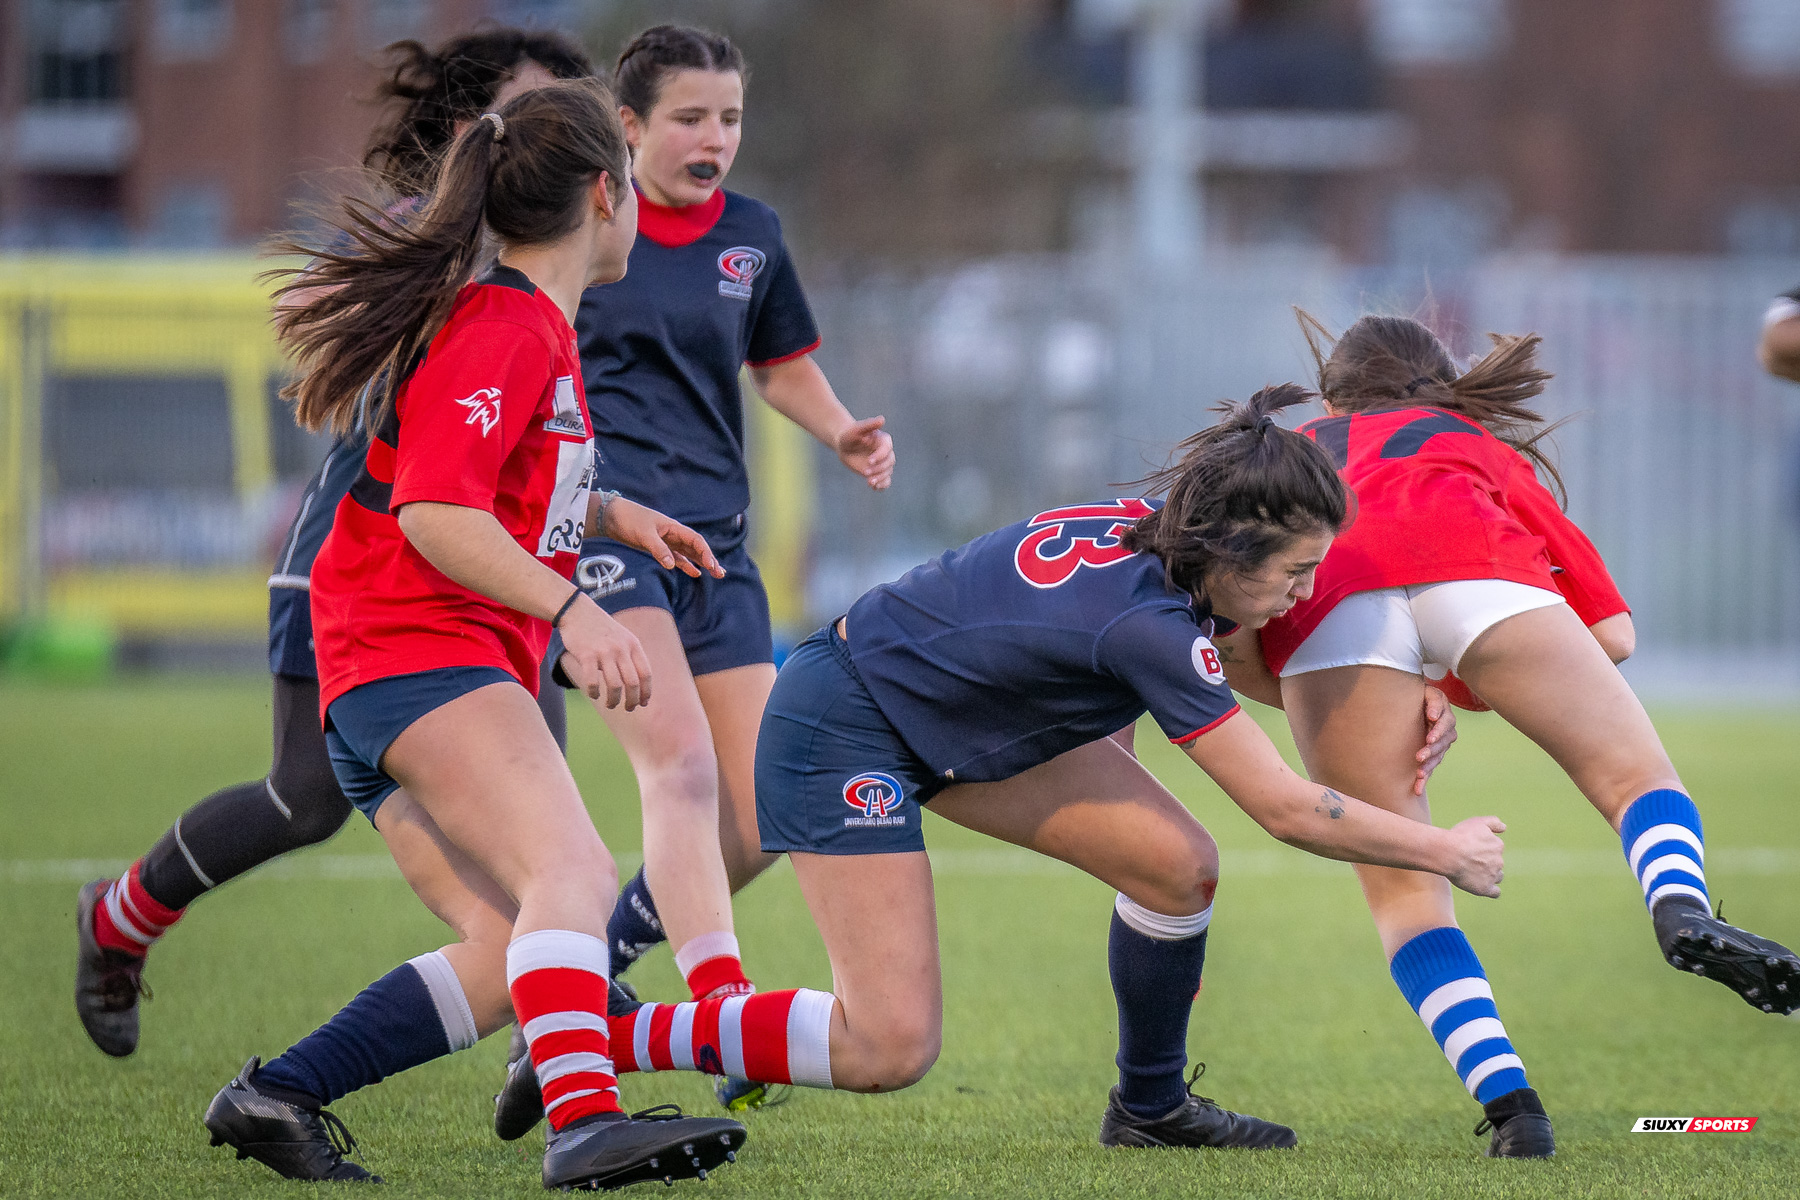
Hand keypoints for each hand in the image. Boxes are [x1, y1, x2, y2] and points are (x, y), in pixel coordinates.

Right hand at [556, 596, 651, 709]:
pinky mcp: (587, 655)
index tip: (643, 703)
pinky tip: (594, 694)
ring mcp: (604, 651)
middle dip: (632, 700)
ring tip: (610, 704)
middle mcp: (621, 649)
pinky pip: (592, 681)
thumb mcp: (623, 637)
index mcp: (633, 645)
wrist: (578, 611)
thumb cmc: (601, 629)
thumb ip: (631, 656)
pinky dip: (594, 692)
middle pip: (633, 683)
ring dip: (614, 700)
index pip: (646, 674)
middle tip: (628, 708)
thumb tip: (638, 683)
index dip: (646, 692)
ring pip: (615, 685)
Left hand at [600, 497, 724, 579]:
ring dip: (702, 563)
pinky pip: (677, 558)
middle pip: (697, 548)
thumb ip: (658, 549)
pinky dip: (686, 565)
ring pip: (689, 554)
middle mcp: (674, 534)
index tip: (711, 566)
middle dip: (710, 560)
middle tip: (720, 574)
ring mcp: (667, 541)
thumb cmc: (629, 520)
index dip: (706, 553)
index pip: (696, 540)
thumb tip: (672, 565)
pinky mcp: (659, 548)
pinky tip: (695, 573)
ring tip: (715, 574)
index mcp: (674, 528)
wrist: (612, 517)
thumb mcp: (644, 535)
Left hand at [836, 415, 893, 489]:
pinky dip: (882, 485)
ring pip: (888, 472)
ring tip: (869, 482)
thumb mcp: (856, 429)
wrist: (844, 445)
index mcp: (883, 441)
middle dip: (879, 469)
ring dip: (880, 478)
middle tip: (865, 472)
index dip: (879, 456)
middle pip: (889, 463)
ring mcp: (883, 463)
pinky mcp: (878, 472)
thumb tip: (882, 419)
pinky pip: (885, 481)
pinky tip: (875, 487)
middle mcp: (886, 452)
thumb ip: (869, 424)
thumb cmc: (850, 435)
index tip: (869, 461)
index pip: (886, 449)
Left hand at [1412, 685, 1458, 795]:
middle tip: (1419, 756)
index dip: (1438, 731)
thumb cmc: (1421, 696)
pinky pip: (1431, 767)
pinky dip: (1425, 778)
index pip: (1445, 725)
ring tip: (1419, 774)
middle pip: (1442, 744)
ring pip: (1437, 758)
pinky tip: (1418, 788)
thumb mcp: (1428, 692)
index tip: (1429, 738)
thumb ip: (1433, 701)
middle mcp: (1446, 733)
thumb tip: (1434, 716)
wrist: (1416, 703)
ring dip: (1428, 766)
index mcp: (1446, 717)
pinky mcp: (1433, 755)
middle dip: (1431, 751)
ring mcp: (1441, 746)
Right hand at [1445, 816, 1505, 897]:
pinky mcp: (1485, 888)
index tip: (1470, 848)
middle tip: (1467, 859)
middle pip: (1496, 863)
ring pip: (1496, 876)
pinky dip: (1492, 890)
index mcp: (1497, 845)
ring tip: (1472, 872)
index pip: (1495, 848)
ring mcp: (1493, 875)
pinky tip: (1484, 887)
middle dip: (1486, 862)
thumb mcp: (1477, 822)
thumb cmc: (1460, 836)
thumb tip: (1504, 827)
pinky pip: (1495, 892)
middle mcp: (1499, 861)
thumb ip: (1493, 822)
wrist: (1449, 853)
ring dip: (1489, 874)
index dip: (1484, 848)